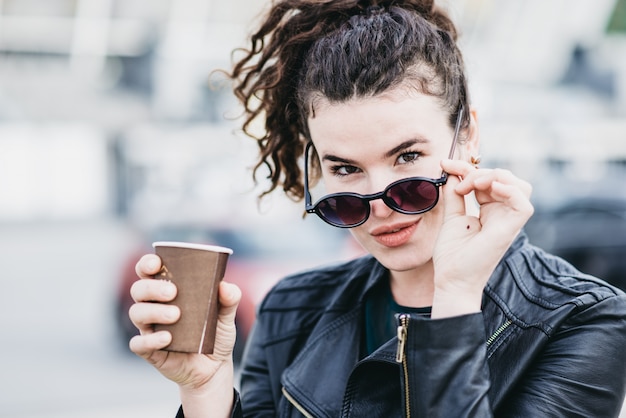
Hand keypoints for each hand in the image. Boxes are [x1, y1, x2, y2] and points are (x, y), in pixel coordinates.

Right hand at [128, 254, 240, 415]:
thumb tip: (225, 286)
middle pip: (139, 290)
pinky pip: (138, 343)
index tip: (156, 262)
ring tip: (176, 315)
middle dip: (152, 287)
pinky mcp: (150, 351)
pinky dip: (150, 339)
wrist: (215, 367)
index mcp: (167, 291)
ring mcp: (150, 328)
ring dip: (153, 311)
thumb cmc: (215, 333)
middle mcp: (154, 306)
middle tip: (173, 292)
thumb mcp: (226, 315)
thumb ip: (230, 299)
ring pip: (136, 313)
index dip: (146, 264)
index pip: (148, 272)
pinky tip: (167, 338)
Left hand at [431, 160, 533, 317]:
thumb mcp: (452, 216)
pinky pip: (523, 203)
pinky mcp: (511, 229)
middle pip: (506, 178)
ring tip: (472, 185)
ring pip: (519, 186)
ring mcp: (509, 221)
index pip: (488, 179)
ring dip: (494, 177)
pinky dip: (508, 190)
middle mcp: (503, 214)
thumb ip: (454, 194)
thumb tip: (454, 172)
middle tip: (458, 181)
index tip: (445, 164)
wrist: (451, 279)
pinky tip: (488, 188)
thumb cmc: (453, 255)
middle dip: (480, 171)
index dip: (468, 168)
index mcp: (491, 210)